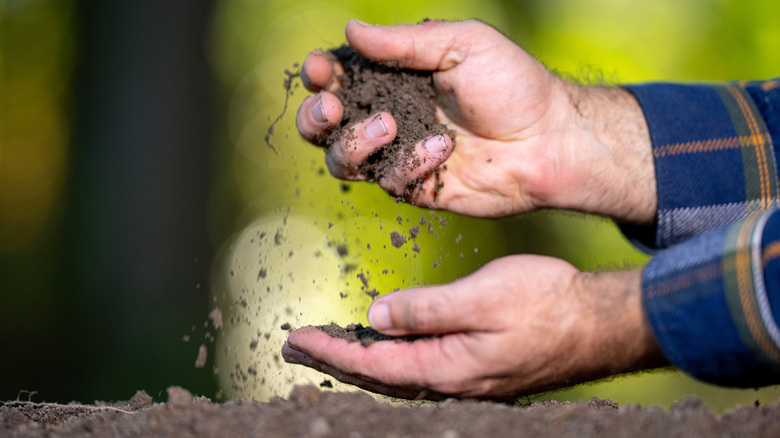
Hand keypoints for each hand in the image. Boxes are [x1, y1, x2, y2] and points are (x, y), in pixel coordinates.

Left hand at [283, 255, 667, 399]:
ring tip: (329, 347)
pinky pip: (419, 368)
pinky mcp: (476, 369)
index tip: (297, 338)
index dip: (331, 351)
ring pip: (397, 374)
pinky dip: (389, 358)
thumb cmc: (548, 305)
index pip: (372, 363)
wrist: (598, 323)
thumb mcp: (483, 297)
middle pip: (378, 376)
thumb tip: (377, 316)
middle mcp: (450, 381)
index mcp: (446, 367)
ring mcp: (464, 378)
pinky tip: (384, 347)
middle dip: (335, 360)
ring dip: (359, 360)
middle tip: (296, 346)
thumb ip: (426, 309)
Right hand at [297, 20, 655, 221]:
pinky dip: (410, 163)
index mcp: (395, 79)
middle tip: (332, 109)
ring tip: (389, 126)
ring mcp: (400, 155)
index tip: (322, 68)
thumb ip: (403, 43)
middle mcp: (389, 117)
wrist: (549, 139)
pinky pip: (389, 181)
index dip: (321, 75)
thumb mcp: (461, 45)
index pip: (339, 79)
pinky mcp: (416, 187)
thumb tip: (351, 30)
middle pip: (324, 126)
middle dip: (315, 117)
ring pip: (342, 160)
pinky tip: (442, 149)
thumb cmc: (513, 85)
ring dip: (354, 143)